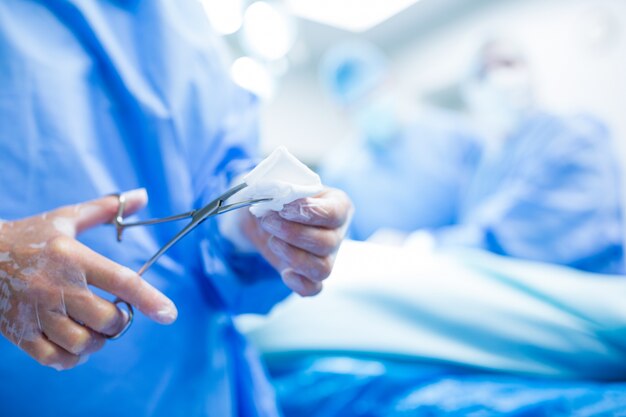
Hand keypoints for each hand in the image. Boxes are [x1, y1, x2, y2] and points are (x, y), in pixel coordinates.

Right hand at [0, 189, 176, 369]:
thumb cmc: (28, 236)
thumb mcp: (66, 217)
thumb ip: (105, 209)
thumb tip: (142, 195)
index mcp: (73, 258)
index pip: (121, 280)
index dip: (150, 300)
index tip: (170, 314)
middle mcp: (57, 286)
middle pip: (106, 319)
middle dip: (119, 322)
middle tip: (115, 314)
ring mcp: (37, 312)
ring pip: (83, 343)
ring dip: (97, 342)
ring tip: (94, 330)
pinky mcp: (20, 333)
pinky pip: (55, 358)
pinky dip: (73, 358)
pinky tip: (74, 344)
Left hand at [242, 188, 352, 295]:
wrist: (266, 215)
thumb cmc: (280, 195)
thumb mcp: (281, 183)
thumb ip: (282, 186)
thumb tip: (274, 197)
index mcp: (338, 205)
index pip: (334, 213)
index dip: (308, 212)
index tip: (283, 208)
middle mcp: (337, 233)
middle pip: (326, 243)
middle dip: (292, 233)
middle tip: (268, 221)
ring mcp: (327, 257)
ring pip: (322, 269)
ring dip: (292, 256)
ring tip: (272, 240)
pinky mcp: (311, 276)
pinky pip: (313, 289)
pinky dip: (299, 284)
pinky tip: (284, 272)